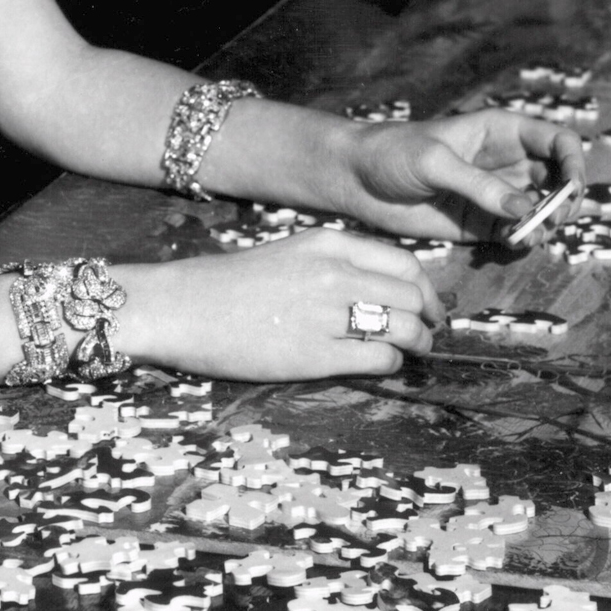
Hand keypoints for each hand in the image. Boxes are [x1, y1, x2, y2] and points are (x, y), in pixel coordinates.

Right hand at [123, 231, 444, 381]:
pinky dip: (391, 365)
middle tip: (427, 334)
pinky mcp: (316, 354)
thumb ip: (334, 264)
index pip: (405, 263)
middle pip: (413, 296)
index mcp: (328, 244)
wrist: (181, 307)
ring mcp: (327, 313)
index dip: (426, 289)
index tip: (429, 305)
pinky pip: (379, 359)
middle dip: (429, 318)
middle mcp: (335, 273)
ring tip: (412, 353)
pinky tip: (381, 366)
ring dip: (417, 344)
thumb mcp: (289, 255)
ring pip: (405, 328)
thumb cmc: (229, 285)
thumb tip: (380, 289)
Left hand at [341, 111, 584, 240]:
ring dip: (546, 225)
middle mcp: (506, 162)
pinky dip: (523, 241)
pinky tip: (513, 243)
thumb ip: (479, 185)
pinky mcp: (481, 224)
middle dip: (565, 201)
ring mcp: (496, 195)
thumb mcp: (435, 162)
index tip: (571, 189)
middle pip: (558, 179)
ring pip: (541, 210)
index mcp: (502, 131)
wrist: (355, 179)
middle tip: (553, 219)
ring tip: (528, 235)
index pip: (558, 141)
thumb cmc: (392, 153)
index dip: (574, 163)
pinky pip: (516, 234)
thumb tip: (523, 208)